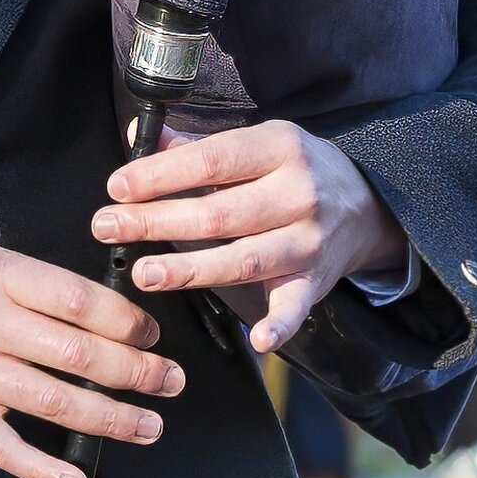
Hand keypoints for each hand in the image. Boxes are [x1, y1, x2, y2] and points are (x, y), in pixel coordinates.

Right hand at [0, 239, 179, 477]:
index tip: (152, 336)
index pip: (81, 302)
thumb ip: (48, 285)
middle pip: (78, 355)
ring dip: (111, 419)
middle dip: (137, 373)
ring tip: (149, 425)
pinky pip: (5, 450)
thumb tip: (119, 318)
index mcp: (0, 277)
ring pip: (54, 403)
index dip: (128, 322)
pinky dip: (44, 470)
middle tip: (169, 381)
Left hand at [90, 117, 400, 351]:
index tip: (118, 187)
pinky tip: (258, 338)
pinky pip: (297, 306)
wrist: (368, 205)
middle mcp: (298, 192)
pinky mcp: (316, 281)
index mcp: (279, 147)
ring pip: (245, 259)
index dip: (162, 174)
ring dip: (192, 270)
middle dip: (158, 221)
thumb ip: (197, 147)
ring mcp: (308, 240)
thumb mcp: (257, 143)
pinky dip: (280, 324)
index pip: (212, 159)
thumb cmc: (295, 171)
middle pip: (220, 213)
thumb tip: (137, 139)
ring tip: (145, 274)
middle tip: (108, 228)